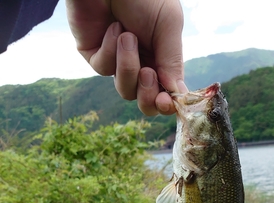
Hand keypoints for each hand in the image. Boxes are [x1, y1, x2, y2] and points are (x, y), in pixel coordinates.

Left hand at [65, 0, 186, 115]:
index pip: (167, 93)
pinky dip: (110, 50)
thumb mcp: (168, 24)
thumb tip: (177, 95)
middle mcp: (141, 64)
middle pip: (145, 102)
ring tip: (128, 37)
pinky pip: (103, 68)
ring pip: (124, 89)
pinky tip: (113, 28)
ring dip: (128, 66)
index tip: (168, 103)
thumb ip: (172, 60)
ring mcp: (116, 62)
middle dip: (147, 95)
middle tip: (148, 74)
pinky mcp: (94, 54)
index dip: (167, 104)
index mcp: (162, 59)